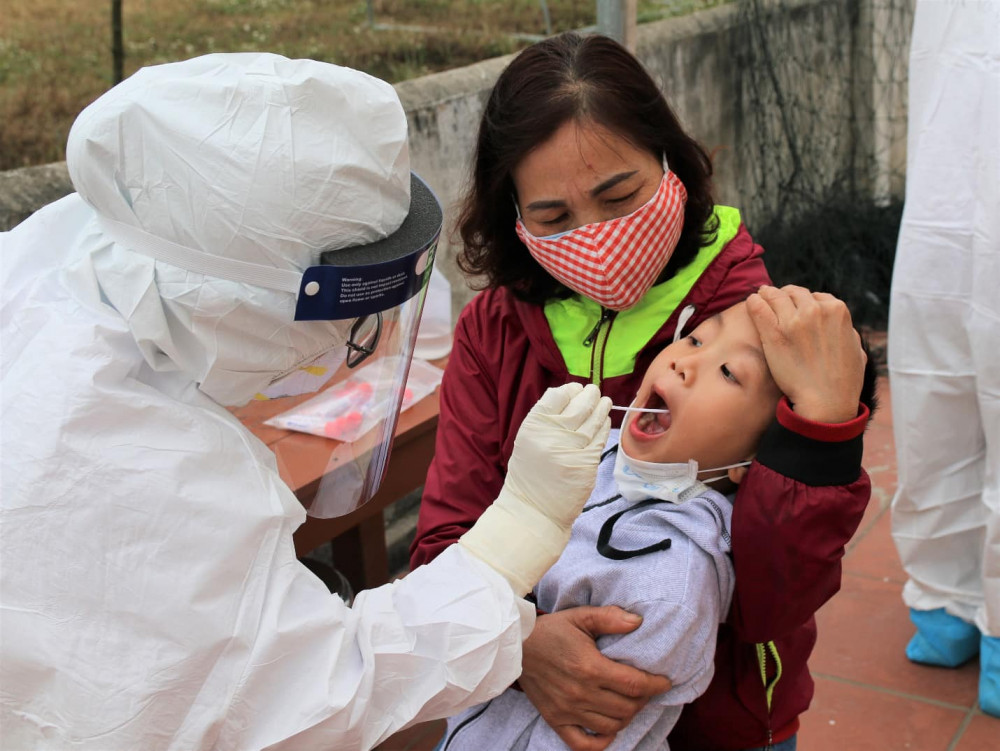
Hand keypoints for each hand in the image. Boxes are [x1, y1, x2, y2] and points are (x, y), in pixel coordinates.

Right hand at [504, 383, 612, 530]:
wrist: (532, 511)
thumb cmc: (530, 475)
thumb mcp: (529, 441)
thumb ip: (546, 420)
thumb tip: (571, 397)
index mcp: (532, 427)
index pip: (556, 396)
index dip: (569, 390)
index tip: (576, 389)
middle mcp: (551, 435)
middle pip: (578, 405)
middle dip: (590, 395)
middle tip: (594, 392)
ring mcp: (571, 449)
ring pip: (593, 420)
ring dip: (601, 407)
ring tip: (604, 402)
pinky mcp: (586, 463)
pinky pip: (599, 438)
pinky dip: (604, 426)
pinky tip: (605, 420)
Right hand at [519, 607, 672, 750]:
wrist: (516, 646)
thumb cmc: (551, 630)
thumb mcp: (580, 616)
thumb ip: (610, 617)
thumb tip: (638, 622)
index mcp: (590, 667)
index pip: (635, 684)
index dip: (655, 685)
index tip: (664, 681)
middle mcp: (581, 693)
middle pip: (627, 708)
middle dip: (643, 700)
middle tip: (644, 689)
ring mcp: (568, 710)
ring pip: (612, 726)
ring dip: (626, 716)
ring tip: (628, 703)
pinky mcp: (556, 720)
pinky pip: (583, 744)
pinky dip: (602, 741)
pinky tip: (609, 727)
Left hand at [747, 285, 865, 422]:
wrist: (826, 401)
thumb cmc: (843, 381)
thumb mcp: (856, 348)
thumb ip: (846, 330)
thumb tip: (840, 324)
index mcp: (837, 310)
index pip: (815, 296)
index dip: (803, 301)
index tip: (795, 306)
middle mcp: (815, 310)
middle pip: (794, 293)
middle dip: (784, 296)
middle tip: (773, 299)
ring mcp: (793, 320)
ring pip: (774, 296)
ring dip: (766, 295)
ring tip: (760, 297)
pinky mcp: (774, 333)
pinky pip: (758, 307)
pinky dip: (754, 302)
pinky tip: (751, 302)